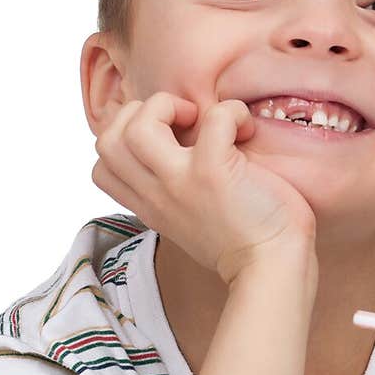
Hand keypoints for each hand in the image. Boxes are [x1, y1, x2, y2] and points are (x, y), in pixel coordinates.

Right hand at [92, 93, 317, 284]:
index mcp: (150, 205)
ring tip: (200, 121)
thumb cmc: (245, 241)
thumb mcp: (190, 220)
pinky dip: (231, 112)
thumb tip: (183, 145)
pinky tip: (245, 128)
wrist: (273, 269)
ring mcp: (181, 183)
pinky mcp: (214, 172)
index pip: (101, 166)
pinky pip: (212, 118)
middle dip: (139, 113)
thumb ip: (174, 191)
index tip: (163, 139)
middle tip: (181, 124)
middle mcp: (157, 194)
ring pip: (137, 126)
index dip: (124, 136)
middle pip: (105, 140)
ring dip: (169, 106)